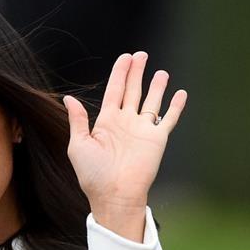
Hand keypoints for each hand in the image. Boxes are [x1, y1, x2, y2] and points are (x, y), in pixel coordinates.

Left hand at [63, 51, 186, 240]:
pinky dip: (176, 106)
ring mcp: (142, 130)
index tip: (125, 57)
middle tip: (141, 55)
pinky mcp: (157, 139)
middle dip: (136, 72)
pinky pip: (169, 119)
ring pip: (151, 101)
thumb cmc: (93, 174)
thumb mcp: (78, 145)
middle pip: (132, 91)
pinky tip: (180, 93)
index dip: (120, 73)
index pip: (114, 91)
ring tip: (161, 71)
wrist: (113, 195)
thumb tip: (68, 98)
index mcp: (106, 122)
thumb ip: (78, 120)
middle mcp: (125, 123)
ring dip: (156, 86)